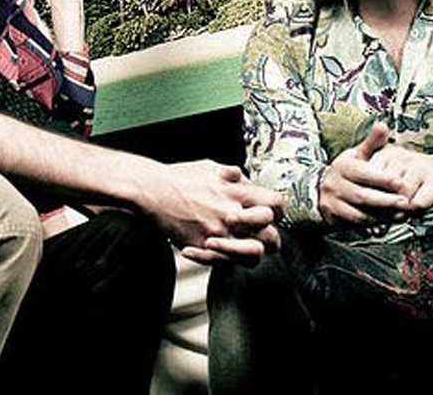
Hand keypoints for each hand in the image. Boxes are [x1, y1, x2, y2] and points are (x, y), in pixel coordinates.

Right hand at [142, 159, 282, 266]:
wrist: (152, 190)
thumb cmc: (181, 177)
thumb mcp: (213, 167)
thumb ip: (235, 177)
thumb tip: (249, 183)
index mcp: (237, 192)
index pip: (277, 205)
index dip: (279, 210)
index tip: (273, 212)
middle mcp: (231, 215)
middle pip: (272, 237)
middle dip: (271, 236)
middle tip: (262, 234)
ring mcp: (218, 235)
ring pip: (253, 256)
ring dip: (252, 251)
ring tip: (244, 246)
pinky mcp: (203, 248)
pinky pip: (225, 264)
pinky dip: (225, 258)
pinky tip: (217, 248)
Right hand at [318, 123, 432, 225]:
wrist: (322, 188)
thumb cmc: (348, 169)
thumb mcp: (358, 154)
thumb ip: (372, 143)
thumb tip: (383, 125)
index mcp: (343, 166)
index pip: (363, 173)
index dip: (382, 178)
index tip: (400, 182)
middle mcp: (335, 184)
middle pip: (362, 196)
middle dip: (385, 201)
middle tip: (404, 203)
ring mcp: (333, 202)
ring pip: (359, 213)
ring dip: (380, 216)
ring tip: (398, 215)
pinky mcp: (334, 216)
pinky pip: (355, 224)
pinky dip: (371, 225)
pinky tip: (385, 224)